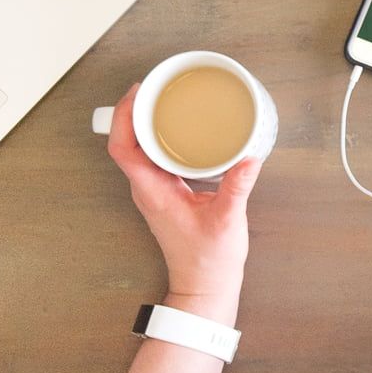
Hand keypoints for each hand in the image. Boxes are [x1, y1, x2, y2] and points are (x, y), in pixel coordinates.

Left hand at [106, 82, 260, 302]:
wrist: (204, 287)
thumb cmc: (209, 261)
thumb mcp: (227, 220)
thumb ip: (237, 187)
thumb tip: (249, 156)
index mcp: (153, 192)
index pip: (122, 148)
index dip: (123, 116)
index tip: (138, 92)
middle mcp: (148, 189)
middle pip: (127, 141)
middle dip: (134, 110)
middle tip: (155, 85)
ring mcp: (155, 191)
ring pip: (139, 149)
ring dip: (145, 122)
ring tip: (163, 99)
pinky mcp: (166, 194)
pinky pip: (154, 158)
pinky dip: (160, 137)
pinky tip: (179, 128)